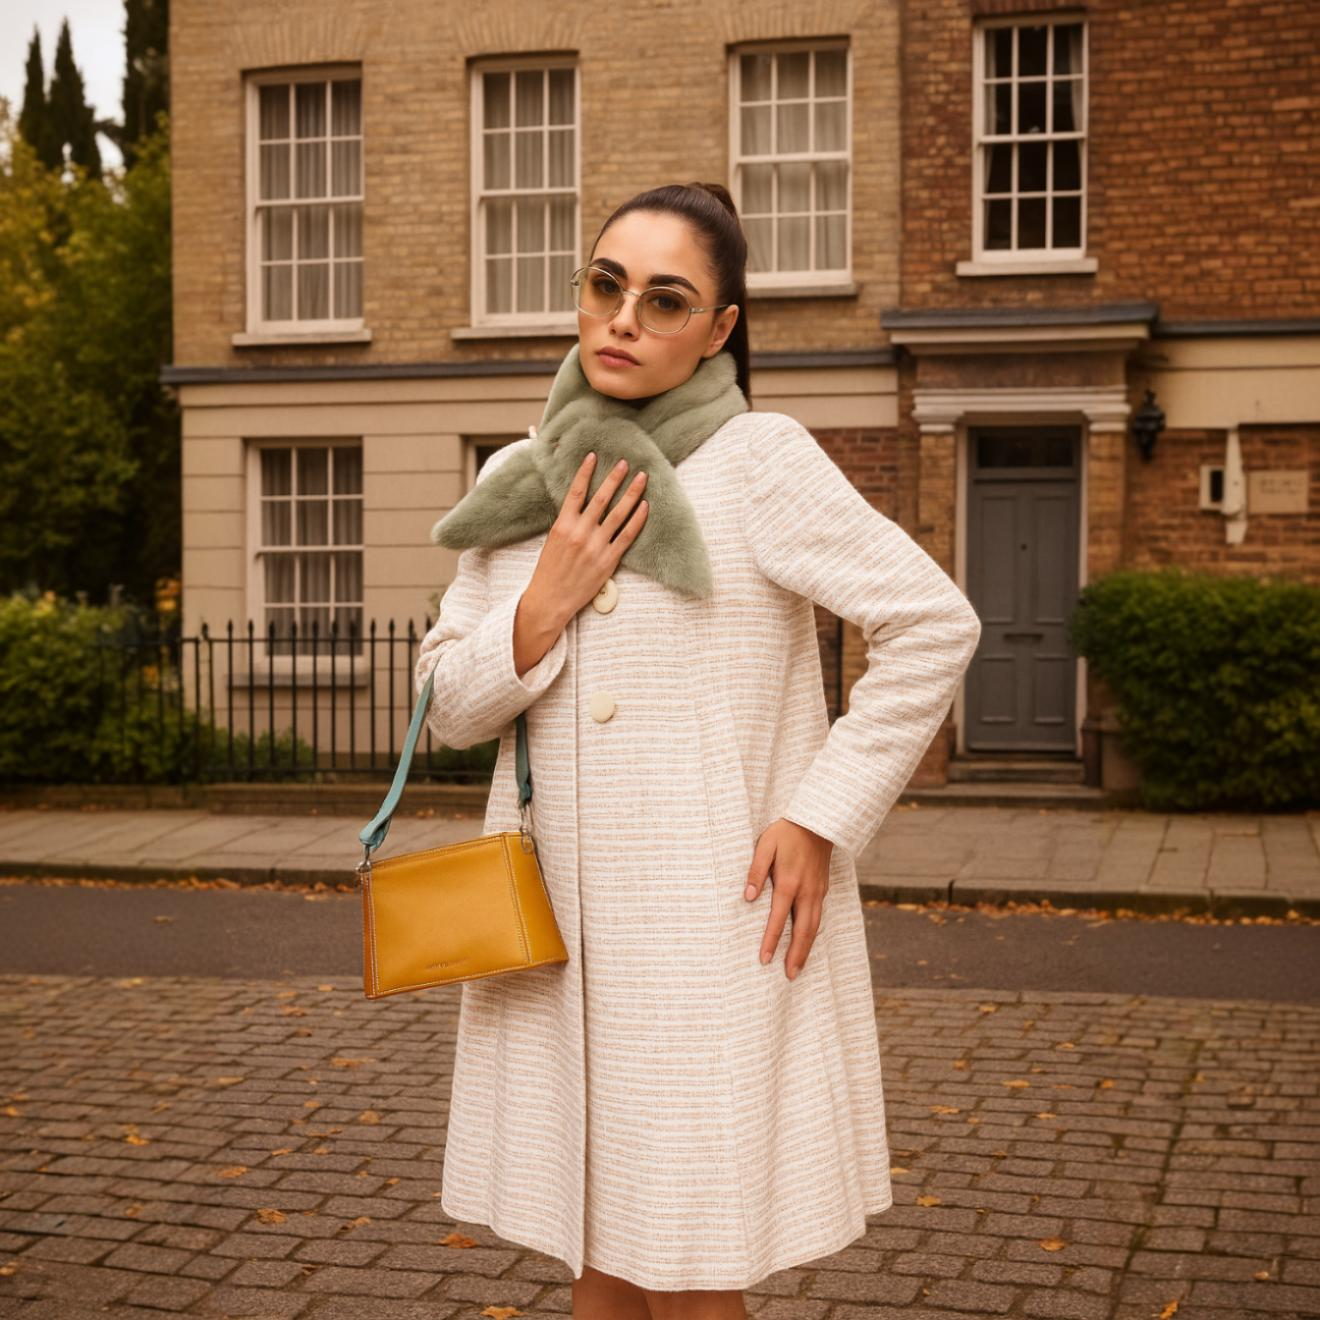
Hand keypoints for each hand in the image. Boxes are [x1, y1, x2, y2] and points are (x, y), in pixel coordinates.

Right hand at [522, 451, 648, 626]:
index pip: (576, 492)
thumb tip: (580, 504)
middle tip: (625, 462)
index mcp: (563, 525)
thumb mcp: (552, 541)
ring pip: (619, 514)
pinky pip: (627, 536)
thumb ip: (568, 522)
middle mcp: (580, 533)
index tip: (593, 456)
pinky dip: (637, 520)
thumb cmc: (550, 571)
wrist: (551, 600)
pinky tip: (645, 506)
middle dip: (615, 478)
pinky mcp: (608, 561)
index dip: (585, 472)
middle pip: (601, 498)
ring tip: (642, 478)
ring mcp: (596, 546)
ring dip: (632, 493)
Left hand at [744, 819, 832, 979]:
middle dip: (796, 955)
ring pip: (814, 927)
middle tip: (789, 976)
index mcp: (789, 883)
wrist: (817, 821)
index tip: (765, 960)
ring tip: (799, 967)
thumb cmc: (787, 832)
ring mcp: (818, 891)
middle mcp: (806, 892)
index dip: (771, 941)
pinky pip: (819, 916)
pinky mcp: (823, 888)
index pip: (778, 919)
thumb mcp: (765, 845)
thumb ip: (756, 871)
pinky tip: (808, 941)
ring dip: (806, 949)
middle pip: (803, 931)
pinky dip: (813, 933)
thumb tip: (748, 898)